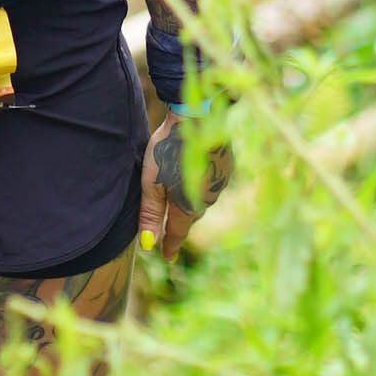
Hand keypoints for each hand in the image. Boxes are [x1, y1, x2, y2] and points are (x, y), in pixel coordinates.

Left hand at [139, 100, 228, 257]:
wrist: (198, 119)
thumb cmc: (168, 150)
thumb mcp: (152, 183)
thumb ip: (150, 214)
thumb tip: (148, 244)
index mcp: (187, 207)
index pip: (177, 233)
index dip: (170, 245)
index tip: (167, 257)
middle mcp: (207, 199)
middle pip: (190, 217)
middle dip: (180, 224)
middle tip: (171, 231)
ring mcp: (220, 182)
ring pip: (202, 200)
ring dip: (192, 202)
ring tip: (181, 200)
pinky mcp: (226, 166)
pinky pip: (212, 184)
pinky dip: (202, 185)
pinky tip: (195, 175)